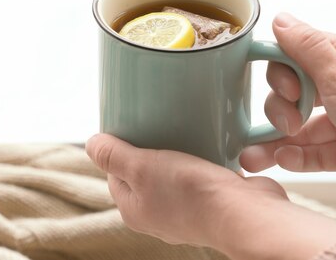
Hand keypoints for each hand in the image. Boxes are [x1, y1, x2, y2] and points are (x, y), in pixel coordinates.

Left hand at [87, 133, 335, 259]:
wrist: (244, 214)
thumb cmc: (190, 195)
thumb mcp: (141, 167)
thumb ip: (113, 155)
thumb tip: (91, 144)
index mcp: (134, 209)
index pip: (115, 173)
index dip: (119, 147)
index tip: (131, 124)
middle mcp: (158, 213)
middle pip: (144, 171)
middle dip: (150, 146)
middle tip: (157, 120)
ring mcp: (187, 209)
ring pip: (172, 172)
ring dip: (177, 151)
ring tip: (183, 127)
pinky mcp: (212, 200)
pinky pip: (199, 174)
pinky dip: (201, 158)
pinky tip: (208, 141)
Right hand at [241, 13, 335, 232]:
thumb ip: (306, 47)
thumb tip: (281, 20)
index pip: (298, 53)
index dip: (283, 72)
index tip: (287, 90)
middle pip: (295, 90)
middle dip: (282, 108)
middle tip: (289, 123)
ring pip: (301, 124)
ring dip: (280, 139)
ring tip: (261, 156)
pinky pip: (314, 149)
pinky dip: (298, 156)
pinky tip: (283, 161)